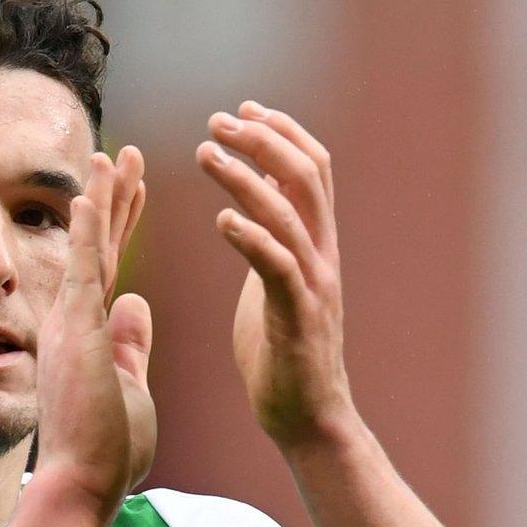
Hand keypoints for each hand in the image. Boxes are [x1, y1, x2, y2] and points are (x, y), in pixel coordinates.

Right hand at [32, 147, 155, 515]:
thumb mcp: (128, 386)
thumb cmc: (106, 450)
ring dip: (100, 200)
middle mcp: (72, 320)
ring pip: (88, 249)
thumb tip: (139, 306)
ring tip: (112, 157)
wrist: (84, 482)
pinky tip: (91, 194)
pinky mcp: (75, 331)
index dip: (121, 224)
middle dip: (113, 199)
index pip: (109, 266)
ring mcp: (70, 323)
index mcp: (89, 333)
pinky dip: (86, 231)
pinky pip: (82, 270)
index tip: (133, 187)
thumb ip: (131, 344)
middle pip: (98, 247)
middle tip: (124, 155)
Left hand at [196, 102, 355, 451]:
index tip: (244, 108)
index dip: (281, 133)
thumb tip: (256, 201)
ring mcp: (314, 285)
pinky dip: (252, 239)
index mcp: (314, 245)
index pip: (310, 171)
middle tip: (218, 119)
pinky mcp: (297, 319)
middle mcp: (321, 256)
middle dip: (263, 140)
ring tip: (205, 151)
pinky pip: (278, 269)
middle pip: (306, 177)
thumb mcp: (273, 283)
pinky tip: (221, 219)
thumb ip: (271, 240)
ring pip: (288, 214)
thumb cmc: (282, 354)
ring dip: (245, 178)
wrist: (305, 418)